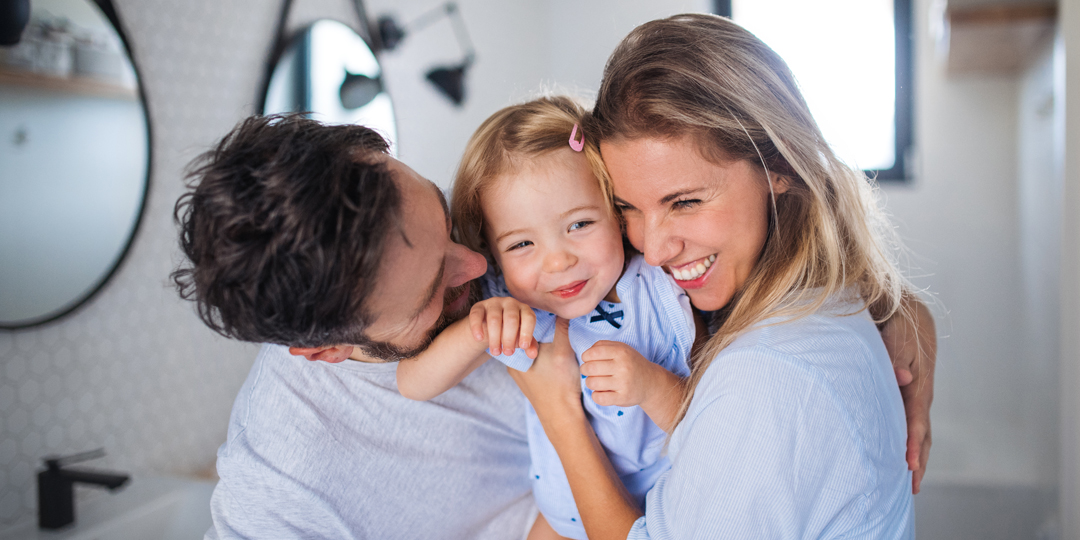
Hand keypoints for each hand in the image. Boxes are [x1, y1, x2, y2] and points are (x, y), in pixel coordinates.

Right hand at [469, 297, 538, 357]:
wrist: (489, 326)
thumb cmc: (510, 332)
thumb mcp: (520, 338)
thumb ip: (529, 345)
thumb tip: (533, 355)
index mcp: (524, 309)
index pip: (529, 318)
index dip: (527, 332)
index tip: (523, 347)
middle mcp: (510, 303)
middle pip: (511, 319)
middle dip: (509, 338)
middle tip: (508, 353)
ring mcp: (494, 303)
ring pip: (494, 318)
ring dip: (495, 337)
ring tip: (496, 352)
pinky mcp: (479, 306)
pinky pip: (477, 315)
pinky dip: (477, 327)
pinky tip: (479, 339)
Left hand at [507, 317, 582, 424]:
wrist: (562, 416)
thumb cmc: (560, 384)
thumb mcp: (563, 351)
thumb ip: (562, 328)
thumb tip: (563, 308)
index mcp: (514, 356)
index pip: (518, 329)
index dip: (531, 321)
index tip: (546, 319)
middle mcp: (512, 365)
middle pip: (522, 340)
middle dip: (536, 333)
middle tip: (552, 330)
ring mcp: (520, 375)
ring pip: (528, 352)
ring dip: (540, 346)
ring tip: (555, 345)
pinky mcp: (529, 383)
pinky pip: (533, 363)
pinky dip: (541, 358)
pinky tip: (554, 360)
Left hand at [580, 341, 658, 406]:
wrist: (650, 382)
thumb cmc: (631, 363)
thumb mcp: (621, 348)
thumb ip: (602, 345)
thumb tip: (586, 354)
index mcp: (621, 352)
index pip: (593, 353)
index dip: (585, 357)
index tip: (588, 360)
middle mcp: (623, 367)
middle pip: (590, 368)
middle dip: (585, 370)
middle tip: (589, 372)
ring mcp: (624, 383)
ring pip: (592, 383)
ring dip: (590, 383)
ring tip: (595, 381)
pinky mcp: (623, 398)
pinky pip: (600, 398)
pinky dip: (596, 396)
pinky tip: (600, 392)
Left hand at [880, 299, 935, 493]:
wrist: (908, 316)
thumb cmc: (899, 327)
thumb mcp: (897, 336)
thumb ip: (896, 356)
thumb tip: (901, 377)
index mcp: (919, 385)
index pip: (916, 421)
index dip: (913, 443)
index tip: (909, 465)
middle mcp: (921, 395)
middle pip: (922, 433)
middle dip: (918, 460)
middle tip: (911, 487)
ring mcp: (917, 397)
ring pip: (919, 431)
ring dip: (916, 455)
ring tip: (909, 481)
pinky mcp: (910, 396)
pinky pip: (911, 423)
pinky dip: (909, 442)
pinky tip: (901, 455)